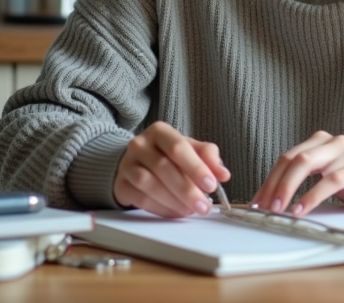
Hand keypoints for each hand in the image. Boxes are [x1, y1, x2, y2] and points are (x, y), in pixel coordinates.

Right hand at [113, 121, 230, 218]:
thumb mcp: (189, 149)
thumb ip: (208, 157)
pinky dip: (161, 209)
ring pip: (149, 184)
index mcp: (159, 131)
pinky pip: (140, 199)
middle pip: (163, 167)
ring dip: (174, 201)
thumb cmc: (167, 155)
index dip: (196, 167)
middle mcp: (140, 144)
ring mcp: (127, 165)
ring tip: (191, 210)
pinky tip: (176, 212)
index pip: (178, 147)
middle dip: (187, 189)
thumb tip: (223, 174)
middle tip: (203, 205)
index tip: (211, 185)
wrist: (135, 162)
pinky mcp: (120, 185)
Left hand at [251, 131, 343, 216]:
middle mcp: (332, 142)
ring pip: (309, 165)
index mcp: (318, 141)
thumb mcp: (322, 176)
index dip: (269, 180)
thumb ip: (300, 179)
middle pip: (295, 159)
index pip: (286, 158)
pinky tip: (303, 209)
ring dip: (290, 189)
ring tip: (281, 210)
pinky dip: (313, 196)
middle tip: (266, 207)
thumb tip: (268, 199)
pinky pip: (331, 180)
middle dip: (276, 184)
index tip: (257, 202)